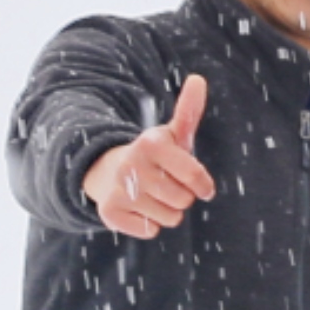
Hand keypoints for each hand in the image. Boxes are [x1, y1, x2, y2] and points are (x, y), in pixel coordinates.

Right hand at [82, 74, 215, 238]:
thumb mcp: (171, 133)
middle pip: (184, 201)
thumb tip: (198, 79)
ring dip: (166, 211)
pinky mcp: (109, 213)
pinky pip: (150, 231)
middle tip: (165, 184)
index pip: (195, 177)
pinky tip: (137, 208)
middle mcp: (131, 165)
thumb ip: (188, 110)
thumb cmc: (153, 155)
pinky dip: (148, 224)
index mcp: (151, 144)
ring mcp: (118, 190)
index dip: (204, 186)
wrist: (106, 170)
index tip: (202, 187)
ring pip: (170, 218)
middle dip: (182, 196)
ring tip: (151, 194)